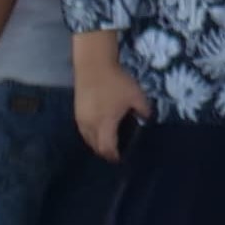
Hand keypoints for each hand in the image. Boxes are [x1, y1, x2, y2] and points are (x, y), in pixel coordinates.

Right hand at [70, 37, 146, 162]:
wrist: (93, 65)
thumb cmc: (116, 81)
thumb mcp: (136, 95)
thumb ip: (143, 110)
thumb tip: (147, 118)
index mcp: (104, 124)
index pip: (107, 148)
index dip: (114, 156)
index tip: (121, 159)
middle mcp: (89, 125)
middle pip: (95, 146)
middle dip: (105, 152)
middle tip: (116, 152)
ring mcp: (81, 118)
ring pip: (87, 139)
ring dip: (97, 144)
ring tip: (108, 143)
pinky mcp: (76, 111)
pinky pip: (83, 130)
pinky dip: (91, 135)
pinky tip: (99, 130)